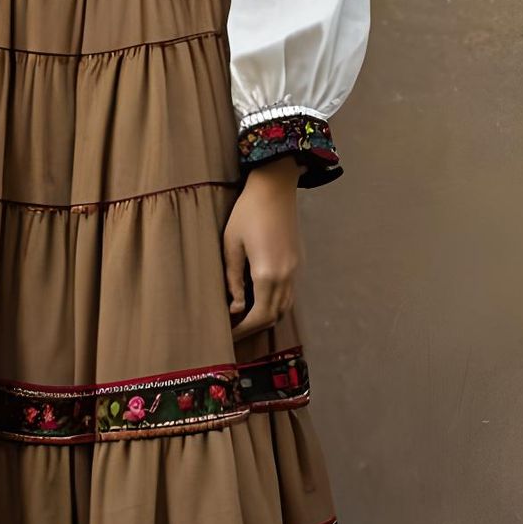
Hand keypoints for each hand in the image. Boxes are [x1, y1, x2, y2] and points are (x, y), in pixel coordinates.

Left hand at [222, 156, 304, 333]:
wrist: (275, 187)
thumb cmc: (247, 212)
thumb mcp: (231, 244)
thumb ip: (233, 279)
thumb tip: (236, 308)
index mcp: (267, 273)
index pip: (258, 317)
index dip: (242, 331)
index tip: (226, 336)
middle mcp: (286, 276)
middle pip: (274, 317)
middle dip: (253, 329)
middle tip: (232, 333)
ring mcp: (294, 270)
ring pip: (284, 308)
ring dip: (266, 318)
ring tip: (243, 320)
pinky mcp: (296, 263)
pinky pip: (288, 294)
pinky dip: (275, 305)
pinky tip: (258, 301)